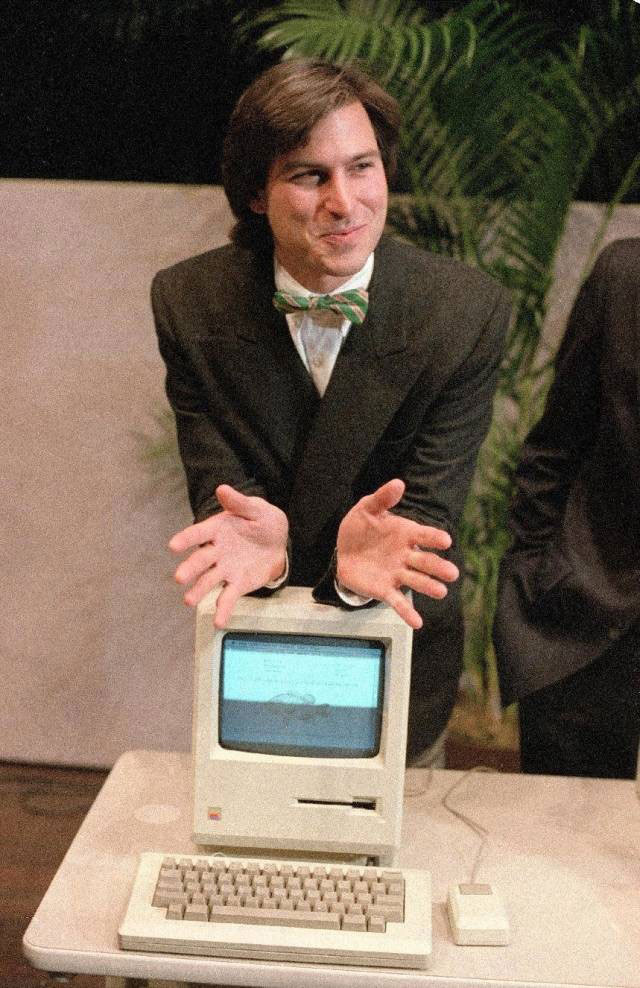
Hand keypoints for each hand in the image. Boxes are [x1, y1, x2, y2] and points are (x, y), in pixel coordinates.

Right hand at [169, 484, 287, 627]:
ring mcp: (225, 569)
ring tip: (189, 601)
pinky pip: (228, 597)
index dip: (186, 539)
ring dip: (199, 591)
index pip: (198, 533)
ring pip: (209, 581)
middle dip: (190, 569)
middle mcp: (216, 551)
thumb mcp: (256, 509)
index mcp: (218, 529)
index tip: (173, 546)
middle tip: (179, 577)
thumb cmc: (263, 521)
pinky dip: (223, 610)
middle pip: (200, 560)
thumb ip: (240, 503)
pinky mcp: (237, 584)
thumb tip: (222, 489)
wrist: (278, 541)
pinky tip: (218, 623)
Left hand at [336, 478, 458, 628]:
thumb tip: (398, 483)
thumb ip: (382, 498)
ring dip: (428, 587)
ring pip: (416, 581)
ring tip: (441, 592)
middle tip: (452, 573)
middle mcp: (406, 555)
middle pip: (425, 562)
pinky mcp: (386, 589)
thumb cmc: (361, 528)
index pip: (424, 535)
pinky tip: (417, 623)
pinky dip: (408, 613)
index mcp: (406, 533)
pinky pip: (398, 602)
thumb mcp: (367, 509)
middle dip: (438, 567)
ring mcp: (397, 573)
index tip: (446, 541)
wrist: (343, 550)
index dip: (434, 538)